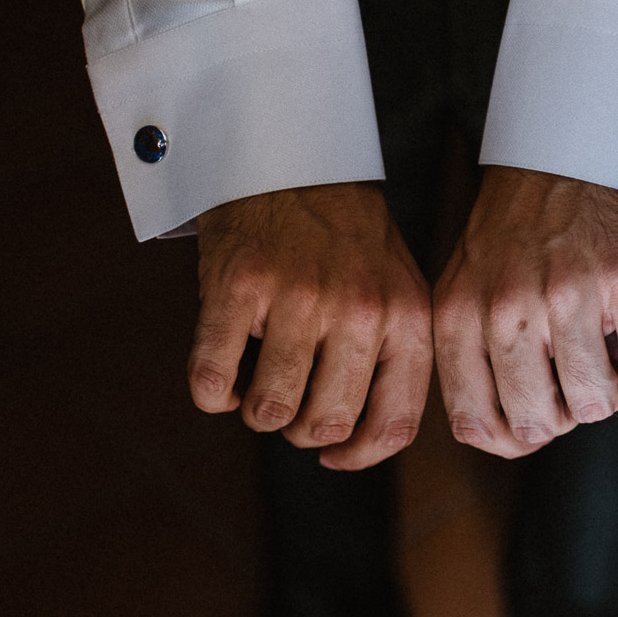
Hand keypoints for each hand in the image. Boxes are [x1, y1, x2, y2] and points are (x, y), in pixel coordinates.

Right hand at [190, 182, 432, 469]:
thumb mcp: (396, 293)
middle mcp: (359, 311)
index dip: (356, 456)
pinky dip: (211, 393)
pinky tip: (220, 375)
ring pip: (269, 410)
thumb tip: (350, 451)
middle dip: (298, 428)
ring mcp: (298, 298)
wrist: (291, 159)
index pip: (393, 424)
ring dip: (254, 409)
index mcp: (405, 318)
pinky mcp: (238, 287)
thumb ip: (392, 363)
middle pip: (324, 425)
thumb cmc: (345, 244)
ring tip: (254, 378)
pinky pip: (213, 382)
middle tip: (288, 397)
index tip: (331, 457)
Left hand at [432, 167, 617, 457]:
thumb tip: (514, 440)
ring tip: (608, 342)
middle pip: (541, 424)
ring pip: (599, 403)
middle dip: (568, 410)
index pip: (476, 425)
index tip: (538, 413)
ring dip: (615, 384)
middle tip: (578, 369)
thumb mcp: (470, 288)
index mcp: (460, 316)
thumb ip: (474, 359)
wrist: (574, 150)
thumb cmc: (522, 232)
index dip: (515, 437)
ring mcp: (567, 293)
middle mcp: (506, 308)